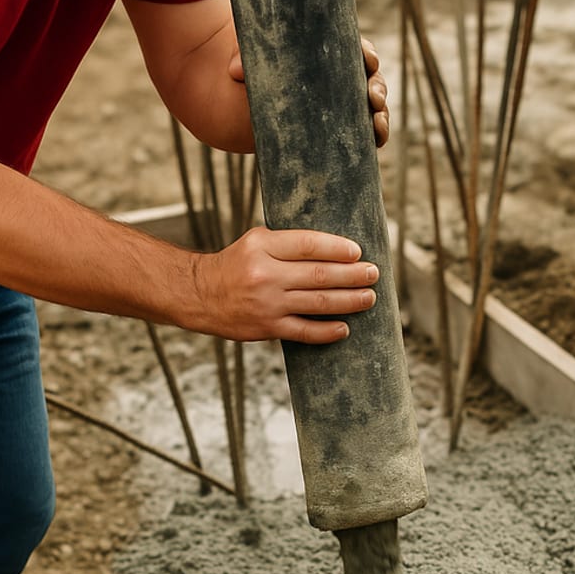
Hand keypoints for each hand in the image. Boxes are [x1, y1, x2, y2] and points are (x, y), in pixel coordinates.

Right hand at [191, 227, 378, 343]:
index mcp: (263, 246)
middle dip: (352, 275)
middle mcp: (266, 274)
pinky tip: (344, 328)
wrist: (200, 295)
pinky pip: (304, 331)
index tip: (357, 252)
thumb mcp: (256, 242)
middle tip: (374, 274)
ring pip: (318, 302)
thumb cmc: (236, 265)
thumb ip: (288, 244)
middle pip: (319, 274)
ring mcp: (268, 304)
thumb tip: (334, 250)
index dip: (337, 248)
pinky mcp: (267, 328)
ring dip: (349, 301)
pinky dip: (327, 331)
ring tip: (368, 298)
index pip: (309, 245)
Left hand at [227, 37, 389, 147]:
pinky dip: (374, 136)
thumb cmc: (255, 73)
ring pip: (373, 108)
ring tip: (378, 126)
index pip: (356, 50)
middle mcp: (342, 79)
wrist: (249, 101)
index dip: (367, 54)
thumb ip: (244, 61)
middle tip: (372, 98)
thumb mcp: (250, 61)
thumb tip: (235, 71)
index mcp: (329, 55)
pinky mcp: (339, 128)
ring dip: (381, 116)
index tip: (368, 60)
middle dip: (378, 89)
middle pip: (371, 79)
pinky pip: (364, 132)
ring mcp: (343, 105)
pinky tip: (376, 144)